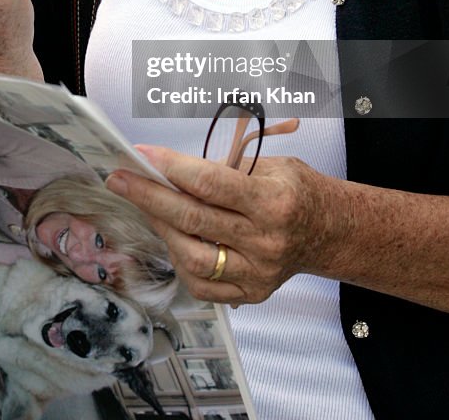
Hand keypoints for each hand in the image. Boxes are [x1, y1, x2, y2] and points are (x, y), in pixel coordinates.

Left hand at [106, 145, 346, 305]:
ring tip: (146, 206)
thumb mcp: (271, 165)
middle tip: (119, 178)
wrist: (328, 231)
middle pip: (193, 219)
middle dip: (149, 196)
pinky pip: (201, 284)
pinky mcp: (250, 294)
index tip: (142, 154)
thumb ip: (225, 170)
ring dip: (161, 228)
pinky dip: (179, 259)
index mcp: (273, 202)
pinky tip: (174, 236)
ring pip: (191, 257)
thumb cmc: (295, 190)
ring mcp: (257, 274)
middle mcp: (265, 241)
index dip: (172, 168)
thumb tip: (170, 170)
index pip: (211, 184)